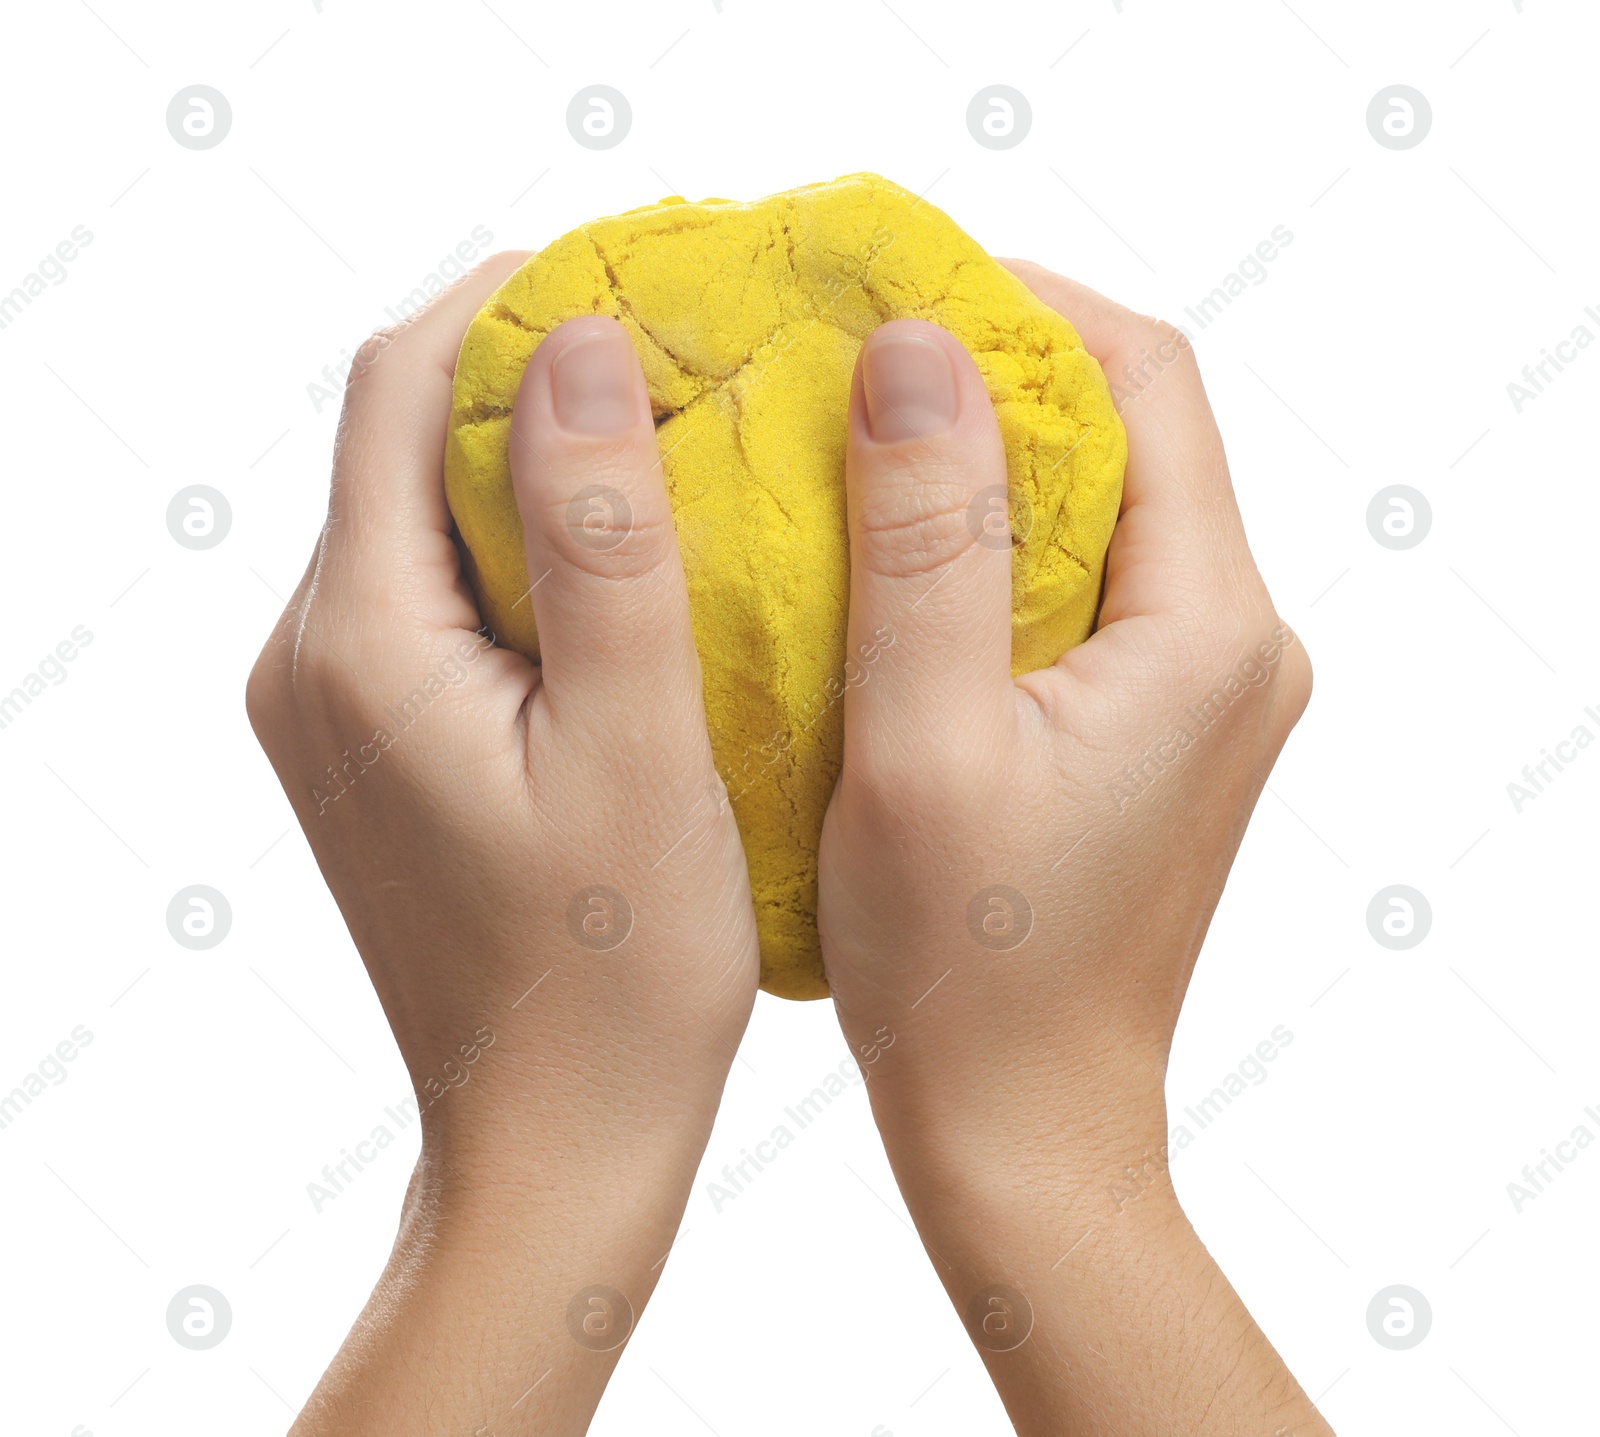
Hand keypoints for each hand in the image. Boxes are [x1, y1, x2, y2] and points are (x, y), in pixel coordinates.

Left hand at [247, 259, 758, 1433]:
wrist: (552, 1138)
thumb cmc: (614, 973)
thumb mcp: (632, 746)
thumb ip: (601, 542)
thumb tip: (580, 345)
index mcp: (359, 641)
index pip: (397, 387)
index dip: (511, 301)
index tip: (642, 274)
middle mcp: (315, 657)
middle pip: (401, 442)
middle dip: (533, 376)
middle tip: (685, 356)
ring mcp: (337, 705)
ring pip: (425, 517)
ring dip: (536, 464)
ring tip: (677, 450)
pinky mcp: (378, 743)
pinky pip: (441, 596)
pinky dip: (529, 551)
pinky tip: (633, 572)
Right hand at [816, 264, 1323, 1434]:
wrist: (1023, 1126)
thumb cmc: (965, 968)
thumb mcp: (924, 745)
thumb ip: (926, 540)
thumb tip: (914, 349)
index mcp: (1208, 628)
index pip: (1145, 381)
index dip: (1020, 306)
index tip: (888, 289)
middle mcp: (1234, 643)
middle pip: (1130, 434)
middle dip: (993, 378)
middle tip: (848, 362)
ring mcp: (1199, 691)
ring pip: (1100, 509)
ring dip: (984, 465)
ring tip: (850, 452)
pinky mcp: (1152, 731)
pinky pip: (1079, 588)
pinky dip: (989, 550)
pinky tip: (885, 567)